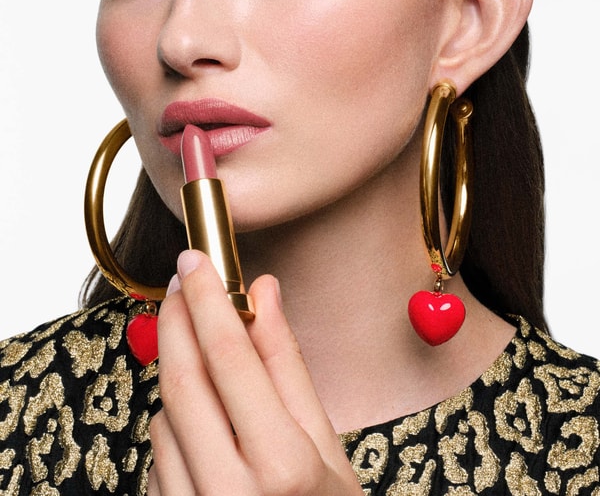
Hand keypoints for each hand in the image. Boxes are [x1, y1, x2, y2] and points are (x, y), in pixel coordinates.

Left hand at [147, 250, 362, 494]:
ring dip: (181, 382)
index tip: (195, 262)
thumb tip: (265, 293)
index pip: (229, 357)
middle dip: (177, 321)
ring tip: (217, 383)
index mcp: (284, 465)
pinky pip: (156, 456)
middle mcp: (230, 493)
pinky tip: (207, 432)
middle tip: (180, 285)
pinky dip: (175, 428)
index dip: (207, 299)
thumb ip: (288, 364)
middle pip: (183, 379)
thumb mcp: (324, 443)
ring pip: (163, 418)